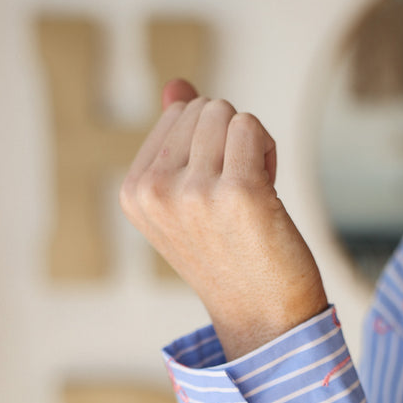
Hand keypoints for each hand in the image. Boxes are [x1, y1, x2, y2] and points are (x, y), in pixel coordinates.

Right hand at [119, 78, 328, 359]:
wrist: (263, 317)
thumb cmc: (231, 255)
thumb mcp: (188, 196)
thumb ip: (178, 139)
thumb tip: (176, 85)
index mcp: (134, 192)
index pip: (179, 113)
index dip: (209, 144)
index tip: (214, 193)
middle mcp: (155, 192)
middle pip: (204, 107)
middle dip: (230, 140)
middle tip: (237, 198)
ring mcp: (193, 193)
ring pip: (229, 114)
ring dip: (251, 146)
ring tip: (252, 197)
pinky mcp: (237, 193)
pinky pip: (253, 128)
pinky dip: (268, 152)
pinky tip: (268, 194)